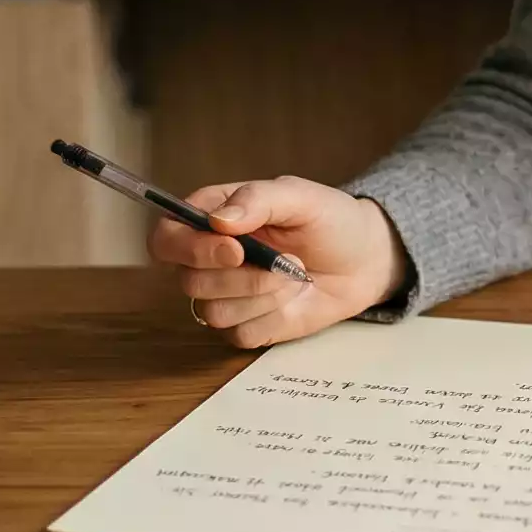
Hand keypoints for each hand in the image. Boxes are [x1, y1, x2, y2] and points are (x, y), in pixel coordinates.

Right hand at [151, 175, 409, 348]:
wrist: (365, 260)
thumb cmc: (331, 221)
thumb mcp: (300, 197)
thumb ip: (259, 199)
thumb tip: (219, 220)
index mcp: (211, 218)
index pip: (166, 238)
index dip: (190, 249)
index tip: (235, 250)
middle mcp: (209, 259)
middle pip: (188, 281)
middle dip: (242, 277)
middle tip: (288, 261)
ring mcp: (225, 296)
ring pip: (213, 313)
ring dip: (262, 296)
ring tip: (295, 275)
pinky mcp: (245, 326)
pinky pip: (240, 334)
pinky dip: (272, 319)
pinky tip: (293, 299)